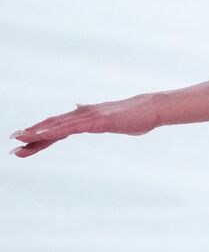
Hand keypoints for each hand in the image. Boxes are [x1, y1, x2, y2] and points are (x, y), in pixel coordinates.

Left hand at [10, 94, 160, 157]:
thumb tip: (80, 108)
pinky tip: (41, 135)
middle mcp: (82, 114)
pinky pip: (70, 127)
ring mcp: (88, 116)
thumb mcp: (111, 120)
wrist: (151, 108)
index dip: (40, 134)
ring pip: (56, 125)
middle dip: (31, 134)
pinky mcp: (95, 120)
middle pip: (51, 125)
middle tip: (13, 143)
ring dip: (36, 132)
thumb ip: (93, 117)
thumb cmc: (135, 116)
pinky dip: (53, 131)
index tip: (24, 142)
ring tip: (18, 139)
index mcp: (85, 117)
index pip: (58, 127)